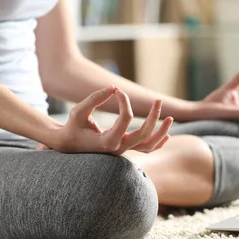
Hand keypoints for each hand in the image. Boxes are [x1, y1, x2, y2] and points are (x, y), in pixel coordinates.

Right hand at [46, 86, 172, 154]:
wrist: (68, 145)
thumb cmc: (72, 127)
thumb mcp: (78, 111)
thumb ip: (95, 99)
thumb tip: (113, 88)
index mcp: (106, 141)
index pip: (124, 120)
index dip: (124, 102)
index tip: (117, 91)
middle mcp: (118, 148)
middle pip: (143, 135)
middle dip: (153, 117)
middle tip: (158, 100)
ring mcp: (123, 150)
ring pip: (148, 146)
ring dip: (161, 133)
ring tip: (170, 118)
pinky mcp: (125, 148)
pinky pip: (146, 149)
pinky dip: (157, 143)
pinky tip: (167, 135)